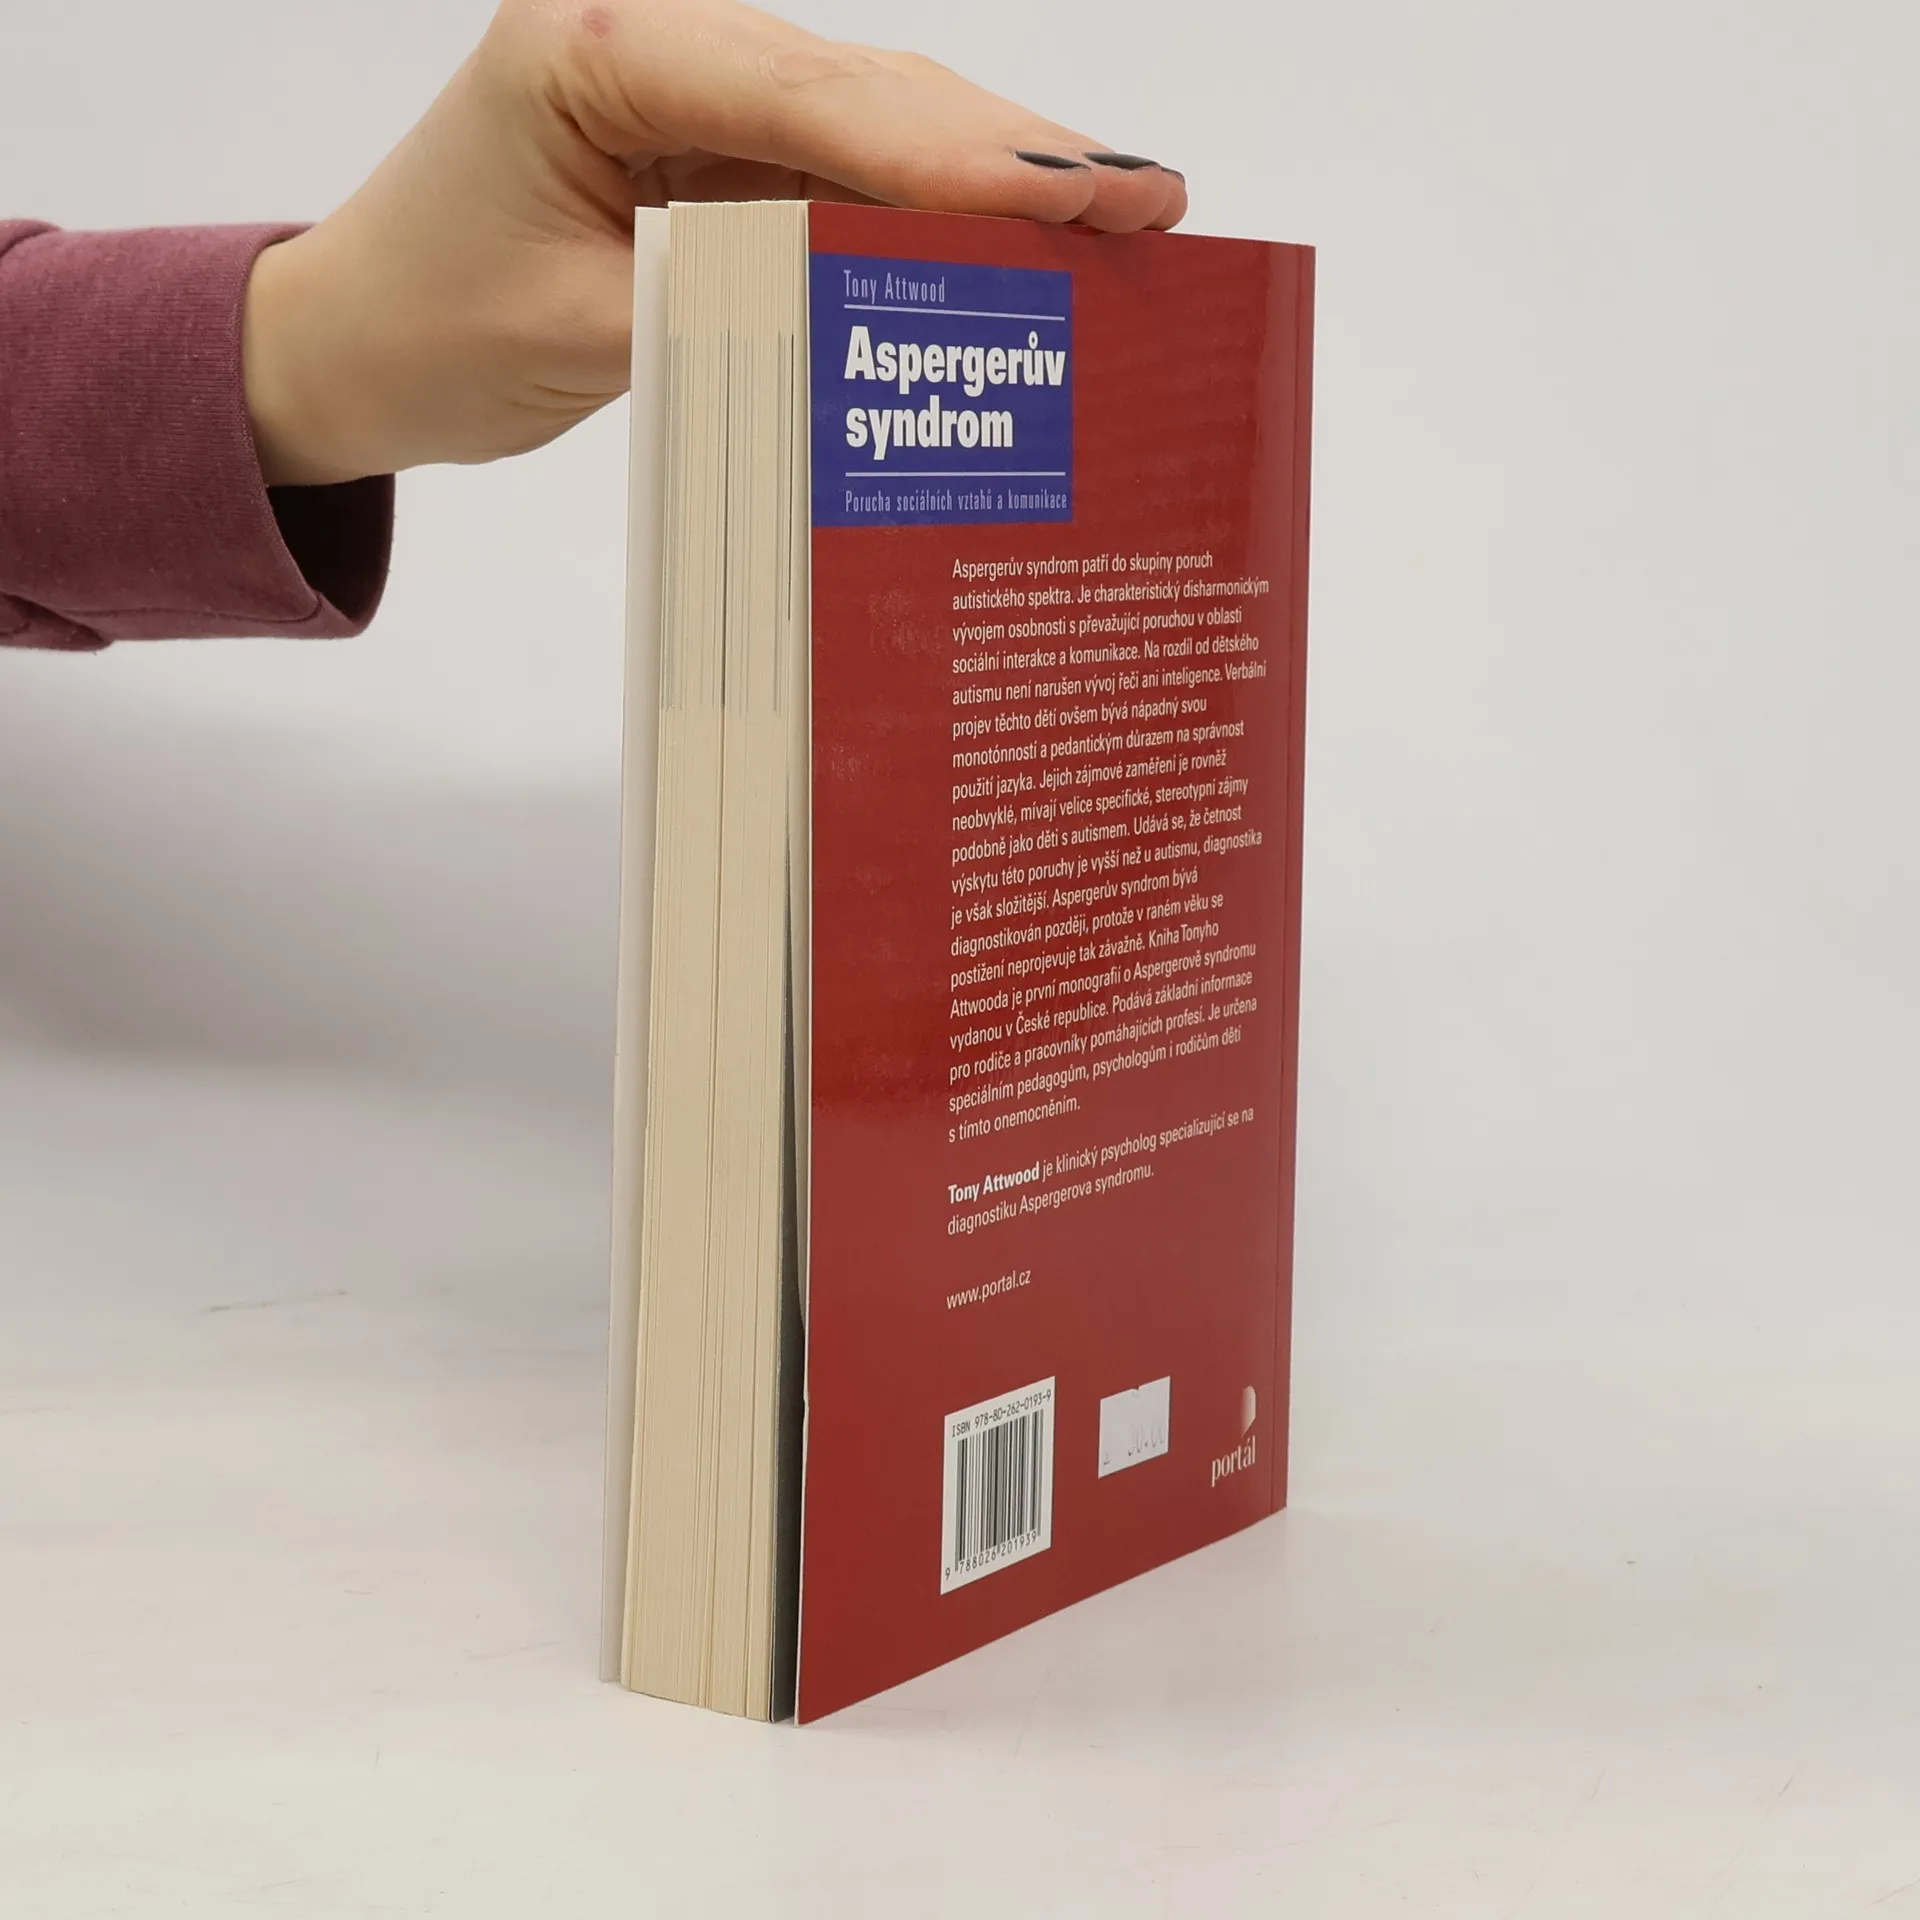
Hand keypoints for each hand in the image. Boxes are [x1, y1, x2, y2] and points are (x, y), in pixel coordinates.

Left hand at [243, 0, 1185, 486]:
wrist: (357, 339)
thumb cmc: (430, 327)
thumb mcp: (582, 329)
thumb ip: (731, 305)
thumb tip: (892, 312)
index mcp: (598, 50)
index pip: (803, 96)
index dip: (945, 153)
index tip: (1066, 196)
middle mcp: (659, 43)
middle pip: (867, 90)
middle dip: (1009, 151)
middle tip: (1147, 198)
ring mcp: (697, 93)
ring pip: (875, 123)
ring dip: (994, 176)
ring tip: (1121, 214)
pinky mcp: (720, 151)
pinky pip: (846, 175)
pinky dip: (934, 212)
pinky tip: (1022, 241)